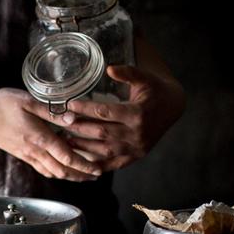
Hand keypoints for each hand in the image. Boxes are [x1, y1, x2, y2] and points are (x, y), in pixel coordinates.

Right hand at [0, 88, 102, 180]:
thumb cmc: (2, 104)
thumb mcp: (28, 101)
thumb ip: (52, 112)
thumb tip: (73, 119)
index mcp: (39, 137)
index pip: (67, 157)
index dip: (84, 165)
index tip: (98, 168)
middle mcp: (34, 151)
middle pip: (62, 170)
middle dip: (81, 174)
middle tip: (97, 174)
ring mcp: (27, 155)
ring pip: (53, 172)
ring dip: (70, 176)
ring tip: (84, 175)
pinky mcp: (22, 155)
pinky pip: (42, 169)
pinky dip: (56, 172)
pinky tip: (62, 170)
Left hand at [53, 65, 184, 170]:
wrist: (173, 107)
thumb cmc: (155, 90)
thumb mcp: (144, 77)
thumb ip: (127, 73)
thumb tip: (109, 67)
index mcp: (137, 114)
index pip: (105, 112)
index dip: (84, 109)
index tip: (68, 105)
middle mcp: (136, 134)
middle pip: (101, 133)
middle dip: (79, 128)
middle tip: (61, 124)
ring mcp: (136, 148)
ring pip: (104, 151)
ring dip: (83, 147)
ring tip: (65, 142)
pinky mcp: (136, 156)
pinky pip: (114, 164)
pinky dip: (98, 165)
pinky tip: (82, 162)